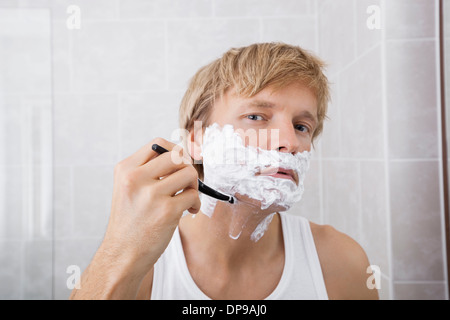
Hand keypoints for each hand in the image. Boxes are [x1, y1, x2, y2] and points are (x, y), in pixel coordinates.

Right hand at [103, 137, 200, 271]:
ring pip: (189, 173)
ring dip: (194, 186)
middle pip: (177, 155)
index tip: (180, 164)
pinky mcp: (166, 211)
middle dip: (188, 166)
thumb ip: (148, 170)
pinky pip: (193, 195)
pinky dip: (195, 203)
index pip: (158, 143)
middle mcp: (136, 178)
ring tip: (187, 198)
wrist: (123, 255)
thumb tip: (182, 156)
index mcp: (125, 169)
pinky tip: (188, 211)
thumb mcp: (128, 188)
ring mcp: (151, 194)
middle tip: (186, 182)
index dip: (175, 150)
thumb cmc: (130, 222)